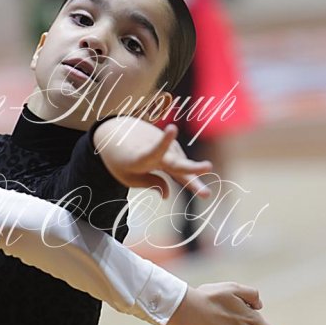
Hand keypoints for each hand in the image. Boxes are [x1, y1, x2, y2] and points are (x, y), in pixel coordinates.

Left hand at [93, 119, 212, 197]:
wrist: (116, 135)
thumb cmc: (120, 160)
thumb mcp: (128, 177)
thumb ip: (150, 184)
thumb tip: (167, 195)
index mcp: (141, 157)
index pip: (154, 151)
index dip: (164, 142)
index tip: (172, 128)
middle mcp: (157, 151)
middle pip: (177, 163)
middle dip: (193, 167)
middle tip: (209, 167)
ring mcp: (167, 148)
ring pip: (183, 167)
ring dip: (195, 180)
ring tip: (206, 194)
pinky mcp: (173, 146)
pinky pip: (180, 163)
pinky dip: (182, 173)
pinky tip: (172, 173)